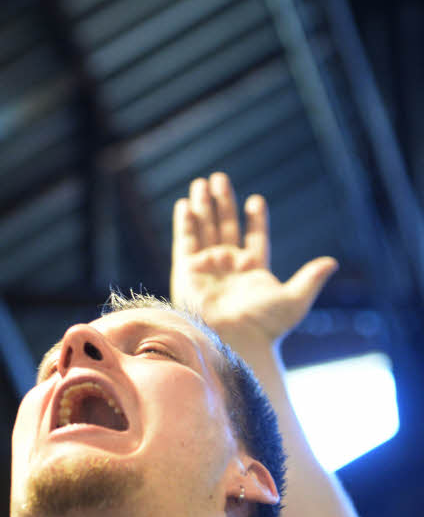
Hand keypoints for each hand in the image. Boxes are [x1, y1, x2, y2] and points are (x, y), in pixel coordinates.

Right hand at [170, 172, 336, 348]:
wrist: (234, 338)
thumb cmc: (265, 325)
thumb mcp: (295, 300)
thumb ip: (310, 278)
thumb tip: (332, 262)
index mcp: (253, 271)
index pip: (254, 238)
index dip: (255, 219)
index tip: (256, 200)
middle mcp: (228, 266)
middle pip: (225, 226)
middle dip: (223, 202)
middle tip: (219, 178)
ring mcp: (206, 267)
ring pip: (205, 228)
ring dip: (203, 206)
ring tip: (203, 182)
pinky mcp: (186, 271)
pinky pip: (184, 241)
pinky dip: (185, 223)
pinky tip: (186, 204)